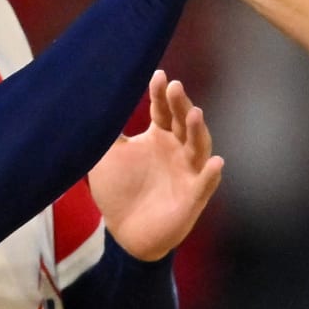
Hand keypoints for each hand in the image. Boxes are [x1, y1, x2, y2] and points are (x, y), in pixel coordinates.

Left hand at [88, 70, 222, 260]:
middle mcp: (178, 150)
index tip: (158, 76)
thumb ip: (106, 130)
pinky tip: (215, 163)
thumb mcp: (106, 156)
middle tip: (175, 87)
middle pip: (183, 122)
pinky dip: (211, 175)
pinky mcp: (193, 198)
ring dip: (197, 131)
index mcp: (159, 137)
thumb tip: (92, 98)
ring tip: (195, 114)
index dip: (161, 93)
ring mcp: (188, 173)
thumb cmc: (118, 191)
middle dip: (181, 105)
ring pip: (198, 147)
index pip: (162, 110)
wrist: (124, 232)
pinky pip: (205, 185)